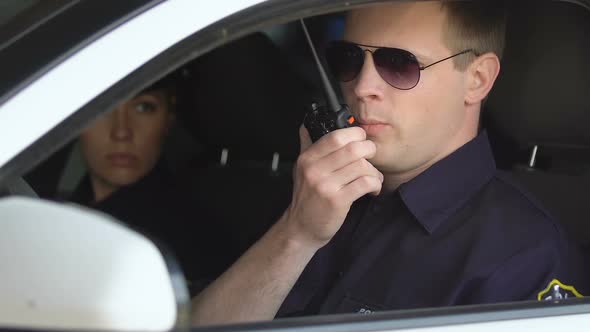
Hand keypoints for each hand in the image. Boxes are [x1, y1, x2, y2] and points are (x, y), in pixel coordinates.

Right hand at [281, 125, 382, 248]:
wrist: (301, 228)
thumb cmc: (306, 198)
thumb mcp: (301, 170)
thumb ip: (306, 146)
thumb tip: (306, 126)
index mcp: (307, 159)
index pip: (336, 137)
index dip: (355, 135)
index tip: (361, 141)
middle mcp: (315, 170)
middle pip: (353, 149)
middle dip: (369, 150)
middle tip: (371, 157)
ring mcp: (326, 186)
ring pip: (362, 166)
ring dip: (374, 171)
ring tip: (373, 177)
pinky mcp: (338, 201)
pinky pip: (365, 183)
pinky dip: (375, 184)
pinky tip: (372, 189)